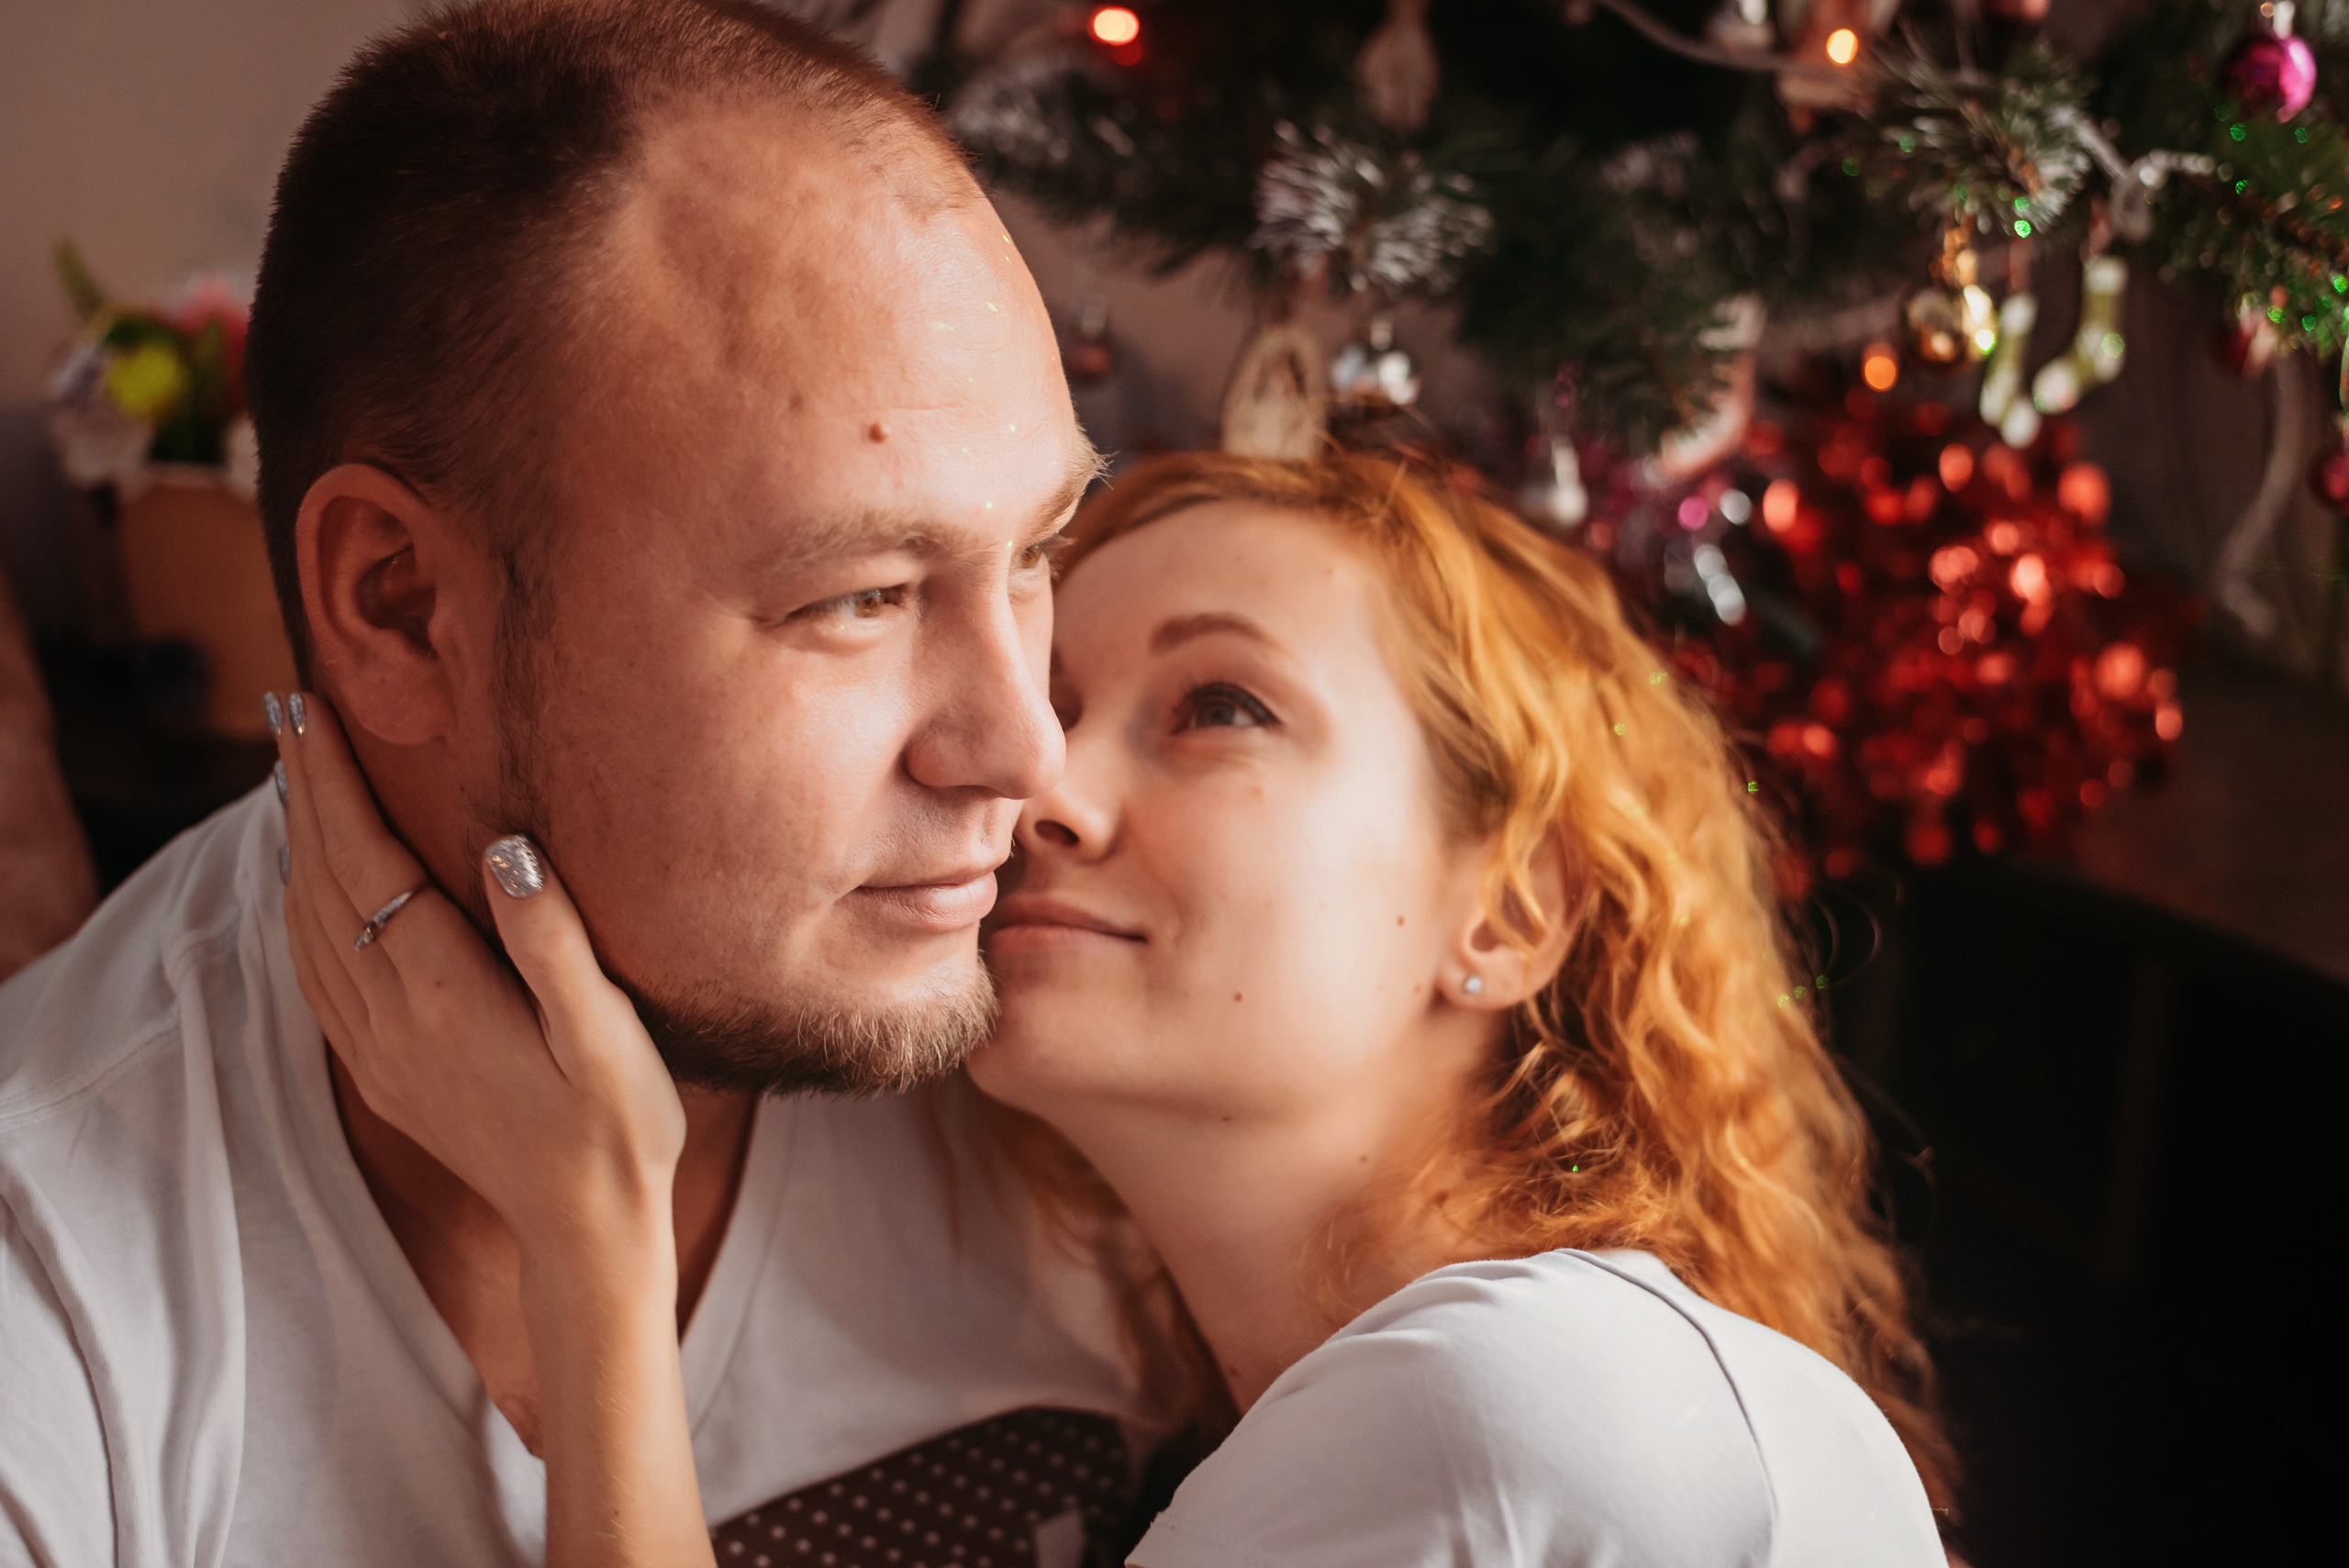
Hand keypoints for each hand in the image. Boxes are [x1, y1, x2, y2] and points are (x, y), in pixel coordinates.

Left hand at [273, 691, 685, 1250]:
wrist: (587, 1228)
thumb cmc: (618, 1123)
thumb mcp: (608, 1031)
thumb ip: (554, 940)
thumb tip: (506, 848)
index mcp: (443, 994)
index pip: (365, 862)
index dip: (333, 782)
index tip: (308, 709)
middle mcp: (392, 1019)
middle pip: (323, 882)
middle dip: (301, 791)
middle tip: (286, 712)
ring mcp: (380, 1049)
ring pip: (308, 926)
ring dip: (295, 844)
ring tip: (292, 776)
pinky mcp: (384, 1071)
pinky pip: (317, 974)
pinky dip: (301, 909)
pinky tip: (309, 882)